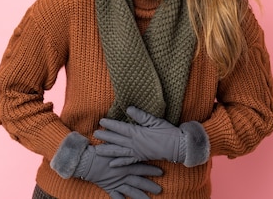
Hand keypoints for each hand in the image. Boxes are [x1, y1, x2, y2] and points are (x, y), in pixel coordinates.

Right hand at [76, 145, 161, 198]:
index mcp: (125, 164)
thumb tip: (135, 131)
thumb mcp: (114, 143)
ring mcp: (117, 183)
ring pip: (131, 192)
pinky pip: (117, 197)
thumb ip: (125, 141)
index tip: (161, 172)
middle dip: (150, 186)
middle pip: (139, 181)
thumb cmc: (100, 150)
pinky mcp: (109, 188)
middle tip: (159, 190)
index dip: (152, 170)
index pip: (141, 167)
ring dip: (141, 197)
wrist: (86, 161)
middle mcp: (123, 175)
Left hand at [94, 106, 209, 166]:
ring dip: (108, 150)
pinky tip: (111, 164)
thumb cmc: (168, 132)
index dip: (110, 124)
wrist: (177, 146)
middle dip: (105, 136)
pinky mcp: (141, 158)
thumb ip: (141, 116)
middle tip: (95, 134)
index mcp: (138, 132)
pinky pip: (128, 161)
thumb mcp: (155, 120)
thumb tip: (128, 108)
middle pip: (117, 139)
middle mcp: (135, 143)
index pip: (121, 127)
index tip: (101, 121)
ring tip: (98, 150)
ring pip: (119, 151)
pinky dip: (120, 163)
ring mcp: (137, 151)